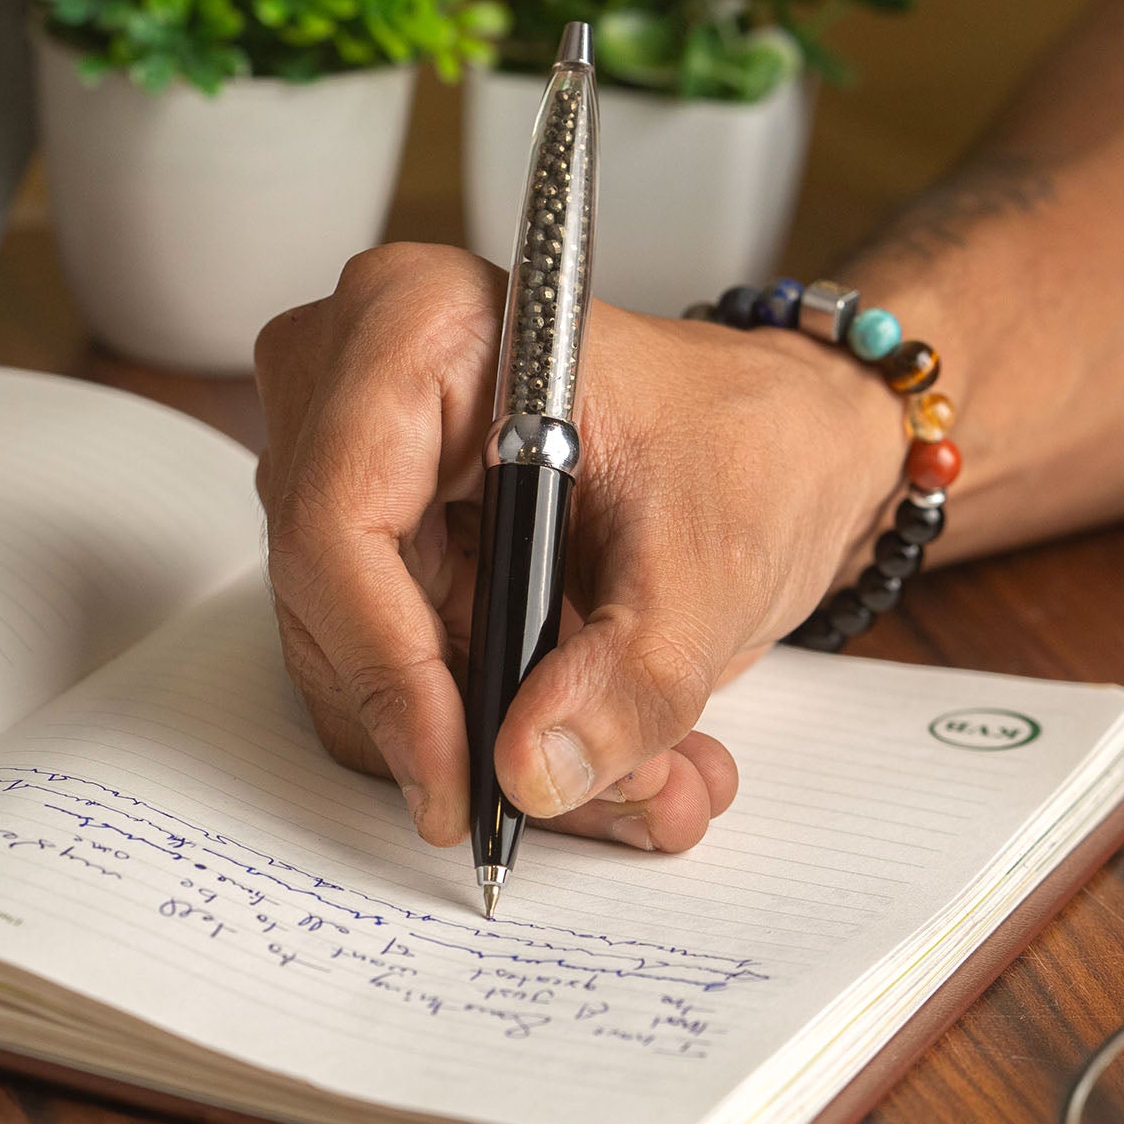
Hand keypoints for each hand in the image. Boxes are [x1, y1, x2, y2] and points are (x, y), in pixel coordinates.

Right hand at [255, 244, 900, 852]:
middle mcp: (363, 386)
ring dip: (491, 741)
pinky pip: (396, 661)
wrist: (784, 443)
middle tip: (581, 794)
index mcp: (424, 328)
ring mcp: (365, 464)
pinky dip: (490, 724)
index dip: (389, 671)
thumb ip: (630, 675)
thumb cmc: (750, 440)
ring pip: (362, 655)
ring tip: (625, 777)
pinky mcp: (390, 536)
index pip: (339, 523)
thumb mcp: (711, 562)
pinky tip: (590, 741)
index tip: (460, 778)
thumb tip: (529, 770)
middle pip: (339, 604)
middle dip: (463, 727)